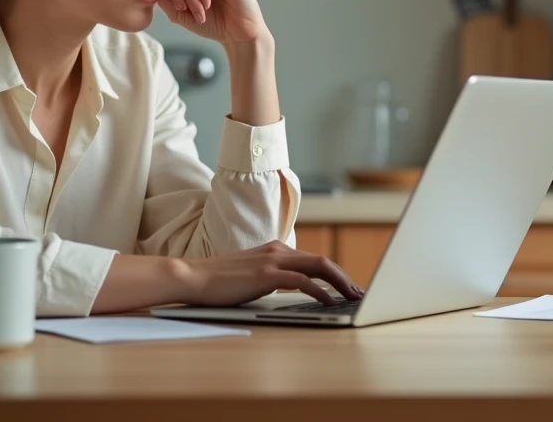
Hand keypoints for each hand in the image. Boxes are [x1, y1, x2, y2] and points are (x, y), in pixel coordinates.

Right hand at [173, 241, 364, 306]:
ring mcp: (272, 261)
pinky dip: (320, 291)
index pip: (313, 259)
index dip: (334, 273)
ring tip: (352, 298)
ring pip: (318, 266)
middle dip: (344, 277)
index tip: (347, 287)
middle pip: (322, 260)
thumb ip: (271, 278)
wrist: (192, 277)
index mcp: (275, 250)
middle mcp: (277, 251)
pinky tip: (329, 301)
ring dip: (339, 283)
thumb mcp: (251, 276)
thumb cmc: (219, 282)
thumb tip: (292, 292)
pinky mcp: (266, 275)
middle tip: (359, 293)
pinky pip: (302, 281)